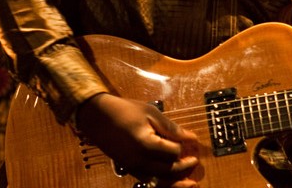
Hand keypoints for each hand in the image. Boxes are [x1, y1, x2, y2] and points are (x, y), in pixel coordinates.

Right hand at [76, 93, 198, 187]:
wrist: (97, 116)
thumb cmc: (123, 110)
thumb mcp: (149, 113)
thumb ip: (170, 127)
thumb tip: (190, 137)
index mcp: (146, 145)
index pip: (174, 153)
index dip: (184, 147)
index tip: (191, 141)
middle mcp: (139, 161)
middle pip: (169, 171)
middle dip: (184, 167)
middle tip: (194, 161)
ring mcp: (132, 167)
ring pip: (159, 181)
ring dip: (175, 181)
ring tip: (189, 181)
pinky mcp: (128, 168)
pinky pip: (148, 180)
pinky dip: (161, 181)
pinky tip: (168, 176)